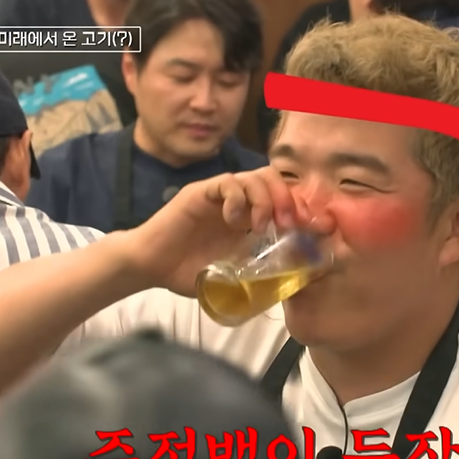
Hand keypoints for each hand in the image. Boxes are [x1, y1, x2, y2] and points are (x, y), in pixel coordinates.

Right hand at [128, 167, 308, 295]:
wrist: (151, 267)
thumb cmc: (188, 272)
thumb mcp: (233, 275)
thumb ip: (258, 272)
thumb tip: (291, 281)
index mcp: (248, 219)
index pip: (282, 198)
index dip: (298, 208)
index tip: (308, 228)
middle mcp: (236, 201)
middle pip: (273, 179)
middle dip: (287, 199)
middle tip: (287, 225)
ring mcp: (218, 195)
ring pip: (254, 176)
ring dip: (265, 199)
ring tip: (261, 226)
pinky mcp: (200, 193)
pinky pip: (227, 182)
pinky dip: (237, 199)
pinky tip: (234, 221)